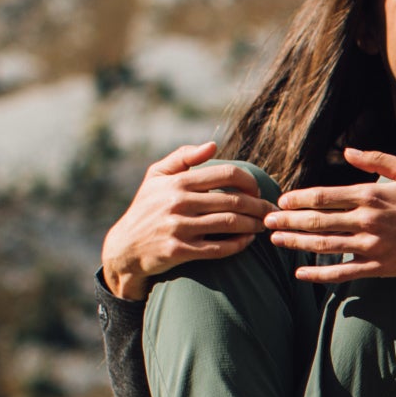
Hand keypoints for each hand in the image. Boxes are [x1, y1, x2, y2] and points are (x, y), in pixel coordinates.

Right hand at [100, 143, 270, 300]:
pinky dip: (238, 245)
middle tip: (270, 211)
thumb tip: (213, 145)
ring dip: (253, 225)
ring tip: (263, 225)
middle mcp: (178, 202)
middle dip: (258, 206)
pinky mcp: (179, 251)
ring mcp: (178, 227)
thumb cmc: (146, 207)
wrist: (125, 246)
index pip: (225, 174)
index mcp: (177, 182)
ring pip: (229, 224)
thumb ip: (183, 157)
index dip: (249, 181)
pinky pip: (218, 248)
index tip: (256, 190)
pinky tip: (247, 241)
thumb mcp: (156, 176)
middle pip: (233, 201)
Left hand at [265, 146, 395, 284]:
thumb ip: (377, 160)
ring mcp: (372, 246)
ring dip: (296, 243)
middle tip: (266, 221)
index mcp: (372, 195)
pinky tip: (301, 273)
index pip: (325, 196)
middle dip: (287, 220)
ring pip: (324, 245)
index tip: (281, 200)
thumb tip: (348, 151)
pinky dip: (319, 274)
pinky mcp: (378, 267)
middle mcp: (368, 220)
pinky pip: (342, 273)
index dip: (299, 199)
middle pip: (318, 220)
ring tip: (277, 240)